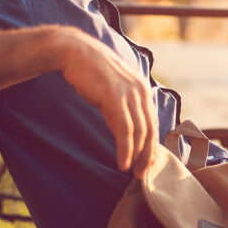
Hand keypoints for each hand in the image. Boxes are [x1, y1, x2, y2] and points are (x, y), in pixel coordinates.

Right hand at [54, 28, 157, 177]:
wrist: (73, 52)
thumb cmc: (89, 71)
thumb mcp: (111, 90)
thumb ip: (121, 109)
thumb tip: (125, 133)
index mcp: (142, 88)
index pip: (153, 122)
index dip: (152, 145)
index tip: (148, 162)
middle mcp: (141, 90)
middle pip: (151, 130)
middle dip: (149, 155)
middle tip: (143, 175)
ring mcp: (129, 94)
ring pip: (140, 132)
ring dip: (138, 156)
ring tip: (133, 172)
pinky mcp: (115, 98)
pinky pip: (125, 130)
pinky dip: (126, 149)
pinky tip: (123, 163)